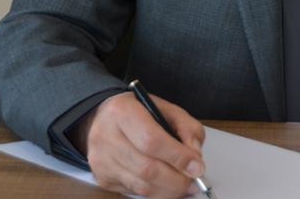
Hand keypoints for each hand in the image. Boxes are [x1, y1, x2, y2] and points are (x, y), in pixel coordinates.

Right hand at [74, 92, 206, 197]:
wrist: (102, 118)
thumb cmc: (137, 112)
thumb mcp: (165, 108)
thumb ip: (186, 127)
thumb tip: (195, 155)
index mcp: (122, 112)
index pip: (151, 141)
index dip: (177, 157)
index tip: (197, 166)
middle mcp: (106, 137)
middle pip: (147, 168)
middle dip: (177, 179)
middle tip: (194, 180)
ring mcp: (102, 160)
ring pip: (142, 185)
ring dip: (168, 189)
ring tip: (184, 185)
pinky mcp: (102, 177)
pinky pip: (134, 191)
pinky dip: (155, 191)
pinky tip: (165, 184)